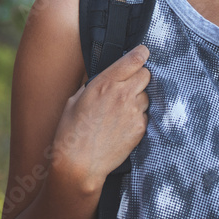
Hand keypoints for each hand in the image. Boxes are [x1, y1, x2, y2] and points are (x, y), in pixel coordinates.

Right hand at [50, 44, 150, 191]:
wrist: (78, 164)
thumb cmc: (71, 132)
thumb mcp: (76, 100)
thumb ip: (95, 85)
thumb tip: (107, 78)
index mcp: (104, 83)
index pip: (135, 59)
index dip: (142, 54)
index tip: (143, 53)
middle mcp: (122, 94)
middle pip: (147, 74)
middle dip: (140, 77)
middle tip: (129, 86)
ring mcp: (134, 111)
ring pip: (147, 95)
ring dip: (139, 99)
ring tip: (121, 111)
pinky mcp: (140, 128)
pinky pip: (145, 114)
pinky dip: (138, 117)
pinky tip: (122, 126)